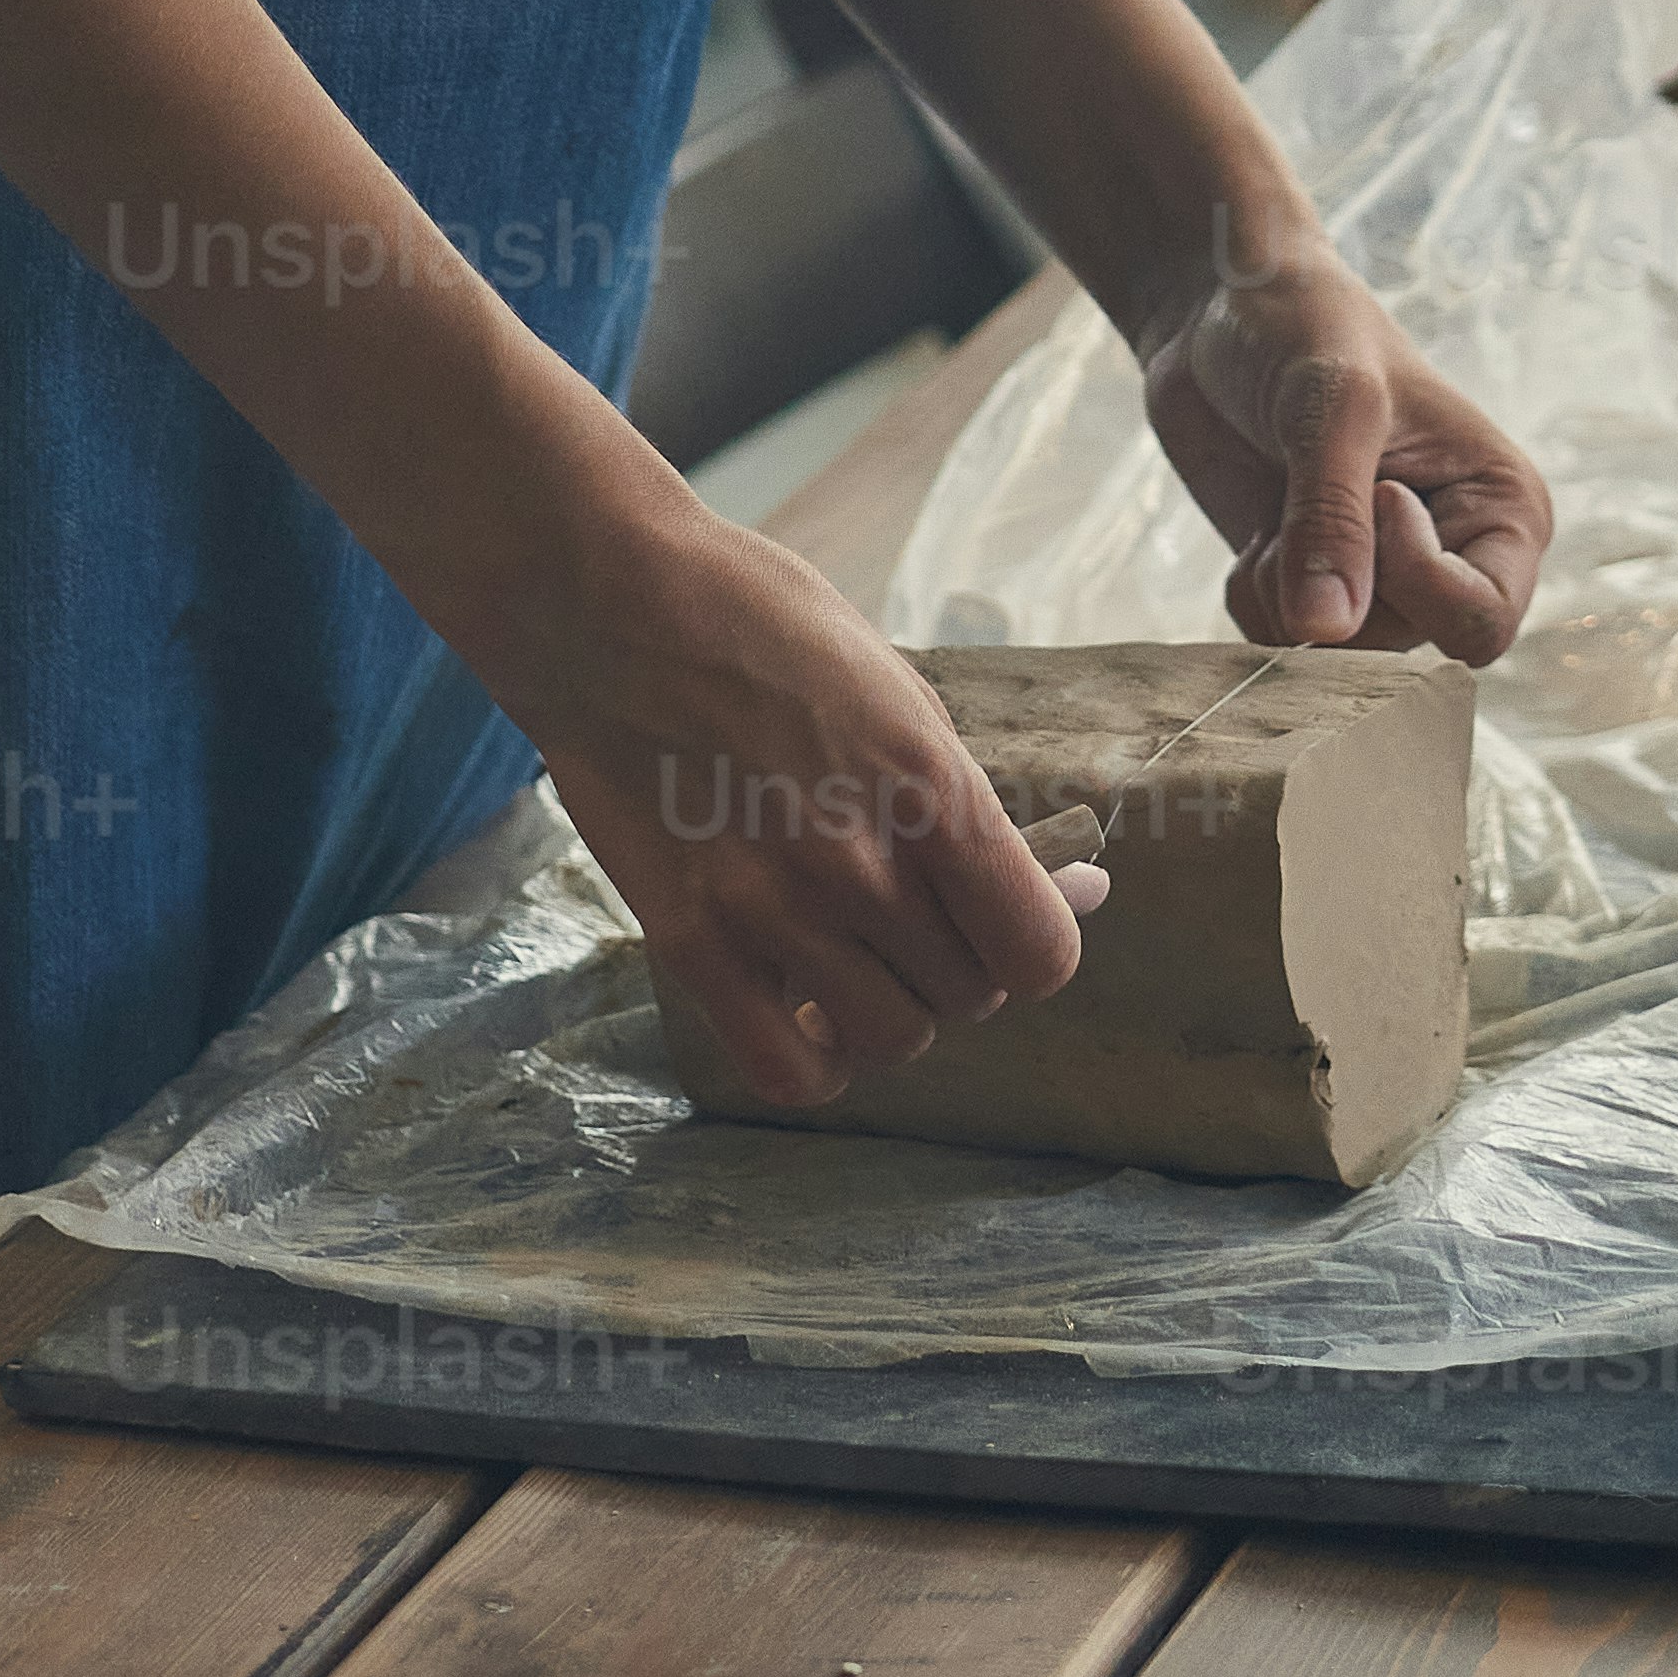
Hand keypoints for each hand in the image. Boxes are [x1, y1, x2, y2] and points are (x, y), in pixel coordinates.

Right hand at [500, 476, 1105, 1110]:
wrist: (605, 604)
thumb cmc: (759, 621)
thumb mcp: (896, 684)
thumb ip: (968, 799)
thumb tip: (1072, 887)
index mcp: (924, 782)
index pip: (1037, 952)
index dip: (1040, 938)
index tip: (1018, 912)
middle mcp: (856, 863)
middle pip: (969, 995)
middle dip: (961, 958)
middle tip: (919, 905)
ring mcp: (769, 913)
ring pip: (893, 1039)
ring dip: (893, 1006)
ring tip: (861, 945)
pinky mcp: (689, 946)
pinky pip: (788, 1073)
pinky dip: (817, 1061)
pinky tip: (811, 1010)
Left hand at [1135, 222, 1551, 662]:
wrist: (1222, 307)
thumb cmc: (1304, 326)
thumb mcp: (1331, 404)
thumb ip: (1332, 517)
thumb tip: (1326, 631)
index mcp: (1504, 511)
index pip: (1483, 621)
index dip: (1418, 581)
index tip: (1379, 490)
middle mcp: (1454, 558)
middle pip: (1400, 646)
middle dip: (1338, 583)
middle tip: (1314, 485)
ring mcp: (1382, 580)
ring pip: (1334, 655)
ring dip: (1285, 587)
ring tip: (1285, 497)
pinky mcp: (1316, 587)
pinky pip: (1278, 643)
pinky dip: (1254, 590)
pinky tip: (1260, 522)